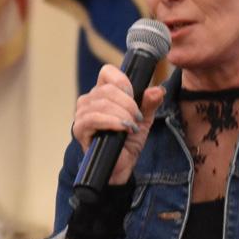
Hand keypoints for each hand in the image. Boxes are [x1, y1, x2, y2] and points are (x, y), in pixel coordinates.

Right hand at [72, 65, 164, 184]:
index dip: (123, 81)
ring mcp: (82, 114)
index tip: (135, 97)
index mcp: (103, 93)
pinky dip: (111, 122)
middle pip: (107, 89)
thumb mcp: (143, 120)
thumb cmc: (128, 142)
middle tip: (137, 119)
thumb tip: (159, 89)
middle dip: (128, 104)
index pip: (107, 72)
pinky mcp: (79, 129)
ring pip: (102, 103)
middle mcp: (89, 100)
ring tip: (131, 127)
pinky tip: (123, 129)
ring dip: (122, 114)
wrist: (120, 166)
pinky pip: (93, 118)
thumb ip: (150, 103)